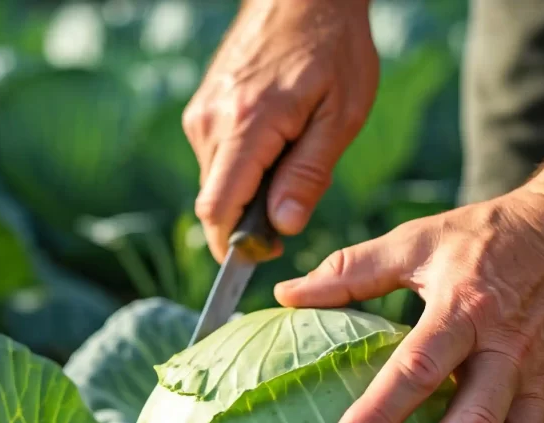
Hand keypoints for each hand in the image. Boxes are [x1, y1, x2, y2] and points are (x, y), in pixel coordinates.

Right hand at [182, 0, 377, 260]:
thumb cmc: (332, 46)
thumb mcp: (341, 115)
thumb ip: (309, 174)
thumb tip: (282, 226)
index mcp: (247, 126)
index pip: (217, 209)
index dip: (231, 246)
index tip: (260, 255)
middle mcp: (211, 122)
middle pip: (215, 202)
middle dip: (248, 220)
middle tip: (293, 201)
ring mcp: (202, 113)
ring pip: (215, 182)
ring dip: (248, 191)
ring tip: (290, 157)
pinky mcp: (202, 108)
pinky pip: (216, 158)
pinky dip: (242, 168)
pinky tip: (275, 142)